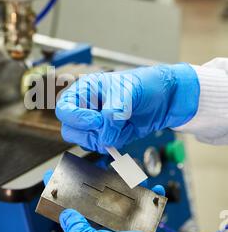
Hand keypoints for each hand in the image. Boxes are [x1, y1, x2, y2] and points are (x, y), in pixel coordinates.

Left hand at [43, 172, 196, 231]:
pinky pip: (138, 206)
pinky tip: (153, 190)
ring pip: (116, 201)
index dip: (60, 196)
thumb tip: (66, 215)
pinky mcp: (138, 228)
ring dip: (123, 187)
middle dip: (95, 185)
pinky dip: (146, 197)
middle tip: (95, 168)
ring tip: (130, 176)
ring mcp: (120, 231)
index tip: (53, 177)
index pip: (70, 217)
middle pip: (92, 204)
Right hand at [55, 64, 199, 153]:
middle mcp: (87, 108)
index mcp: (85, 90)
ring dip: (103, 140)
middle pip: (70, 130)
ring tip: (122, 127)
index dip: (77, 118)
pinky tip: (128, 131)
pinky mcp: (108, 135)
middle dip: (90, 133)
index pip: (65, 109)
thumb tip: (105, 135)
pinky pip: (102, 147)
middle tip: (109, 128)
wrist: (166, 99)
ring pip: (85, 141)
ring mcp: (97, 124)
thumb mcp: (129, 92)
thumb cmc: (146, 85)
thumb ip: (115, 112)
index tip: (98, 120)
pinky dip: (115, 144)